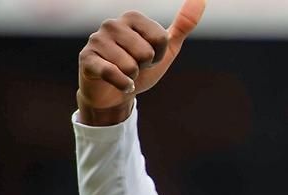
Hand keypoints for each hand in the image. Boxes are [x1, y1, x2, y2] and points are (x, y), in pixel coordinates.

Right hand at [76, 0, 205, 125]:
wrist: (117, 92)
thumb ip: (184, 24)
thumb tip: (201, 0)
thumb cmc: (142, 67)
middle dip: (145, 66)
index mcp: (132, 17)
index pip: (161, 38)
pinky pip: (113, 74)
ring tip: (124, 72)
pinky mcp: (87, 59)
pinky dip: (123, 85)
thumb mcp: (167, 47)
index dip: (159, 54)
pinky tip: (119, 83)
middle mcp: (111, 24)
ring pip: (130, 65)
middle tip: (135, 66)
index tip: (149, 57)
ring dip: (132, 76)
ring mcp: (96, 40)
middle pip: (146, 52)